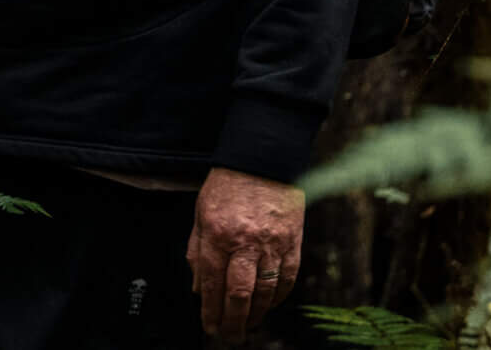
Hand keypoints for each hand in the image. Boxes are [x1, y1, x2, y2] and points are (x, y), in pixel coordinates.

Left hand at [187, 167, 304, 341]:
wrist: (263, 157)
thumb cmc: (229, 184)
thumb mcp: (201, 212)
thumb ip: (197, 251)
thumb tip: (198, 288)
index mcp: (217, 233)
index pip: (212, 283)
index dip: (210, 310)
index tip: (210, 326)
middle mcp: (245, 241)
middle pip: (239, 294)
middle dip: (233, 321)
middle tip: (229, 335)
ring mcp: (272, 243)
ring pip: (265, 291)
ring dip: (256, 314)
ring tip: (248, 325)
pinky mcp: (293, 241)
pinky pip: (287, 278)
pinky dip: (279, 297)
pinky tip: (270, 304)